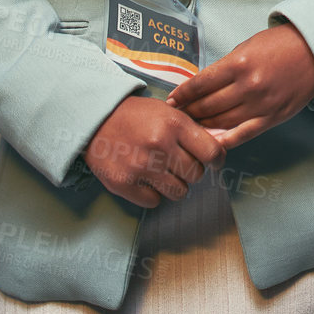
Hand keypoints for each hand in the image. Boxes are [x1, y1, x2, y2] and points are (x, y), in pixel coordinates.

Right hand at [83, 96, 225, 208]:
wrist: (96, 120)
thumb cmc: (137, 116)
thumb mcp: (169, 112)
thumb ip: (192, 131)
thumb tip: (218, 152)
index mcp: (175, 124)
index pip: (212, 152)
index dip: (216, 160)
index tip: (212, 162)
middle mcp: (160, 145)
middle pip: (196, 174)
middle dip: (191, 171)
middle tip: (178, 163)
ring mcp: (141, 166)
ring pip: (178, 192)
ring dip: (174, 185)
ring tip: (162, 172)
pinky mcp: (123, 184)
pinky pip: (154, 202)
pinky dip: (152, 194)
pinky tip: (145, 180)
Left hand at [166, 22, 313, 149]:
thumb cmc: (280, 45)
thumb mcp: (247, 47)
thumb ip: (225, 67)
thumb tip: (201, 86)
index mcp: (239, 64)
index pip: (200, 84)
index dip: (182, 94)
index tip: (171, 100)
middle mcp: (248, 86)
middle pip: (208, 105)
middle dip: (189, 110)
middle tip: (177, 115)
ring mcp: (261, 104)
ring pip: (221, 122)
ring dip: (203, 125)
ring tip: (191, 126)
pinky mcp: (272, 117)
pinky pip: (242, 134)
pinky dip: (224, 140)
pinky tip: (210, 141)